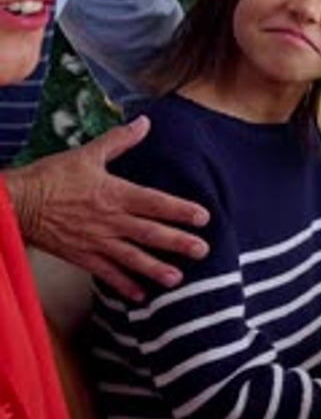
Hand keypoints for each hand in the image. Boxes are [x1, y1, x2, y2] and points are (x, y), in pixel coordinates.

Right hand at [5, 116, 209, 299]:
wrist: (19, 202)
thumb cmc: (53, 176)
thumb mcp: (88, 153)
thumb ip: (120, 140)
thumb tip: (144, 122)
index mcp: (115, 193)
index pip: (155, 202)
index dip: (180, 210)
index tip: (203, 217)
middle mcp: (110, 220)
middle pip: (150, 233)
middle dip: (178, 242)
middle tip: (202, 250)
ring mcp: (96, 241)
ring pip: (133, 258)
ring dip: (156, 269)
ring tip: (178, 279)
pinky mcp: (82, 256)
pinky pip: (107, 273)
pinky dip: (124, 285)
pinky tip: (140, 295)